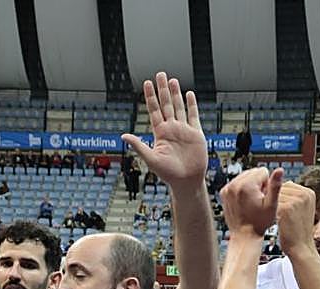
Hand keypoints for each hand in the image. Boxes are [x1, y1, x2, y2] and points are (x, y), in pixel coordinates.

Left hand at [121, 73, 206, 188]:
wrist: (187, 182)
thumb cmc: (168, 174)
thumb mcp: (151, 158)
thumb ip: (138, 145)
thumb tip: (123, 136)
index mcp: (160, 133)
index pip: (154, 110)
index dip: (150, 96)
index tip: (146, 83)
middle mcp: (171, 129)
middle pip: (166, 104)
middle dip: (162, 89)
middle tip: (160, 74)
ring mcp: (184, 130)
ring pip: (179, 107)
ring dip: (175, 94)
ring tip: (172, 80)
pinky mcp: (196, 134)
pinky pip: (194, 116)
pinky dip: (192, 105)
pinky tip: (189, 94)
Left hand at [219, 167, 283, 238]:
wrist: (244, 235)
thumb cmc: (259, 223)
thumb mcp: (271, 205)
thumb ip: (275, 186)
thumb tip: (280, 169)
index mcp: (246, 185)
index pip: (263, 171)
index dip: (267, 184)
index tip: (263, 197)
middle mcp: (234, 185)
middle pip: (253, 172)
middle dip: (258, 183)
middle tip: (258, 200)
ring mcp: (227, 189)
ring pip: (245, 176)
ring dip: (250, 185)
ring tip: (251, 202)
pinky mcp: (224, 193)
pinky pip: (237, 182)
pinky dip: (242, 189)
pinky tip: (245, 201)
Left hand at [275, 182, 317, 256]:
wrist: (300, 247)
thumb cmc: (298, 231)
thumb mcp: (302, 210)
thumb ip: (296, 197)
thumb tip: (285, 185)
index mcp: (309, 193)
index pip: (288, 185)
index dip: (279, 195)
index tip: (276, 206)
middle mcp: (304, 194)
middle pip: (281, 189)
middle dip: (274, 199)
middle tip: (271, 211)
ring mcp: (296, 200)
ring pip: (275, 196)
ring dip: (270, 204)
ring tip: (271, 215)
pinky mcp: (286, 208)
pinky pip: (272, 204)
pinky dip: (268, 210)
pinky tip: (269, 218)